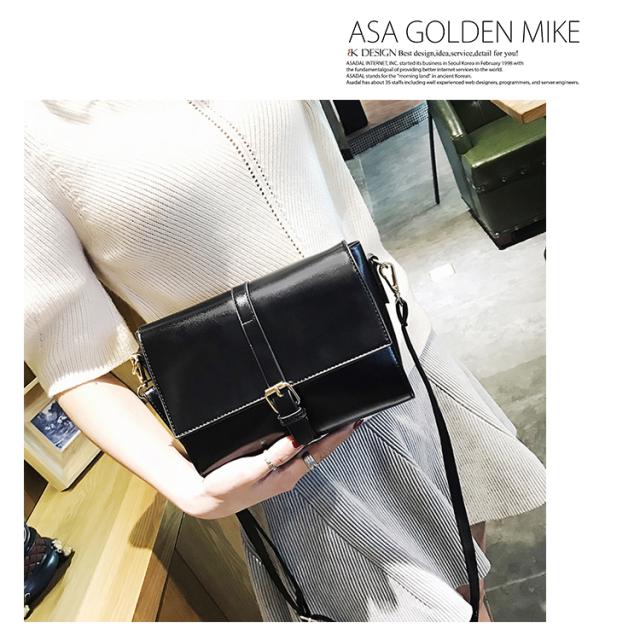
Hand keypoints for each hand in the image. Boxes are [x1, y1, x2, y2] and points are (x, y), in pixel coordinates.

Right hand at [182, 423, 355, 518]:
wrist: (208, 500)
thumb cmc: (227, 488)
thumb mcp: (250, 471)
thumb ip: (274, 456)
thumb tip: (298, 439)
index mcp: (287, 476)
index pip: (319, 452)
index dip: (337, 437)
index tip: (352, 423)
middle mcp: (288, 474)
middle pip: (319, 452)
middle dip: (336, 436)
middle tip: (354, 420)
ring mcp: (281, 472)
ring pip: (309, 452)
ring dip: (324, 438)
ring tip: (338, 424)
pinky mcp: (271, 468)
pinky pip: (295, 452)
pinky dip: (307, 440)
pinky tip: (308, 434)